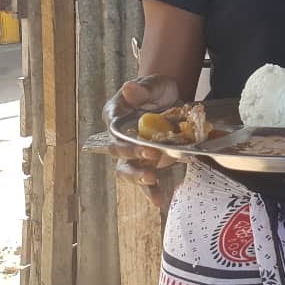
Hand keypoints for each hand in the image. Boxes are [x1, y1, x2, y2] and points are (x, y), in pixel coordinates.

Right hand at [101, 75, 181, 207]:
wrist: (170, 100)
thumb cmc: (157, 90)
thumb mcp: (155, 84)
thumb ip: (143, 88)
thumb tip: (129, 88)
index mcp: (116, 116)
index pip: (114, 129)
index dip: (125, 140)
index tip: (142, 145)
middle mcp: (120, 137)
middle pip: (118, 153)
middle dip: (133, 158)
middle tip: (152, 158)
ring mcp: (133, 153)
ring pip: (127, 169)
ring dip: (138, 178)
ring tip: (151, 182)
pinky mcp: (148, 163)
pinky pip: (147, 180)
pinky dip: (151, 191)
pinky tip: (159, 200)